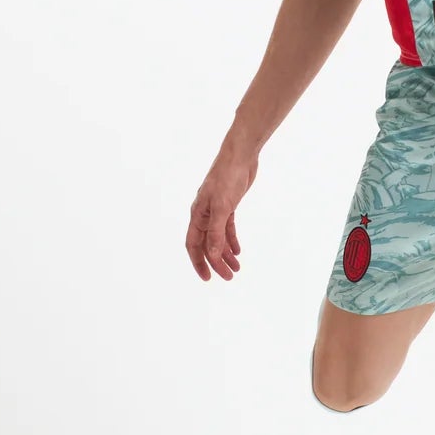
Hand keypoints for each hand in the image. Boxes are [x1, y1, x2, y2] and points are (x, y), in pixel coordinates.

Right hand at [186, 146, 256, 281]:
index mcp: (197, 215)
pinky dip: (231, 240)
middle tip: (229, 277)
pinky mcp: (228, 205)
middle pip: (207, 245)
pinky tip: (238, 251)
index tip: (208, 278)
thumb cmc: (227, 177)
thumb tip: (212, 254)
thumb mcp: (222, 207)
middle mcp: (203, 214)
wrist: (240, 156)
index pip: (194, 245)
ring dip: (226, 254)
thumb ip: (216, 231)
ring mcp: (215, 209)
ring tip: (236, 268)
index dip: (199, 263)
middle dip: (216, 262)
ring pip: (218, 238)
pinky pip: (227, 228)